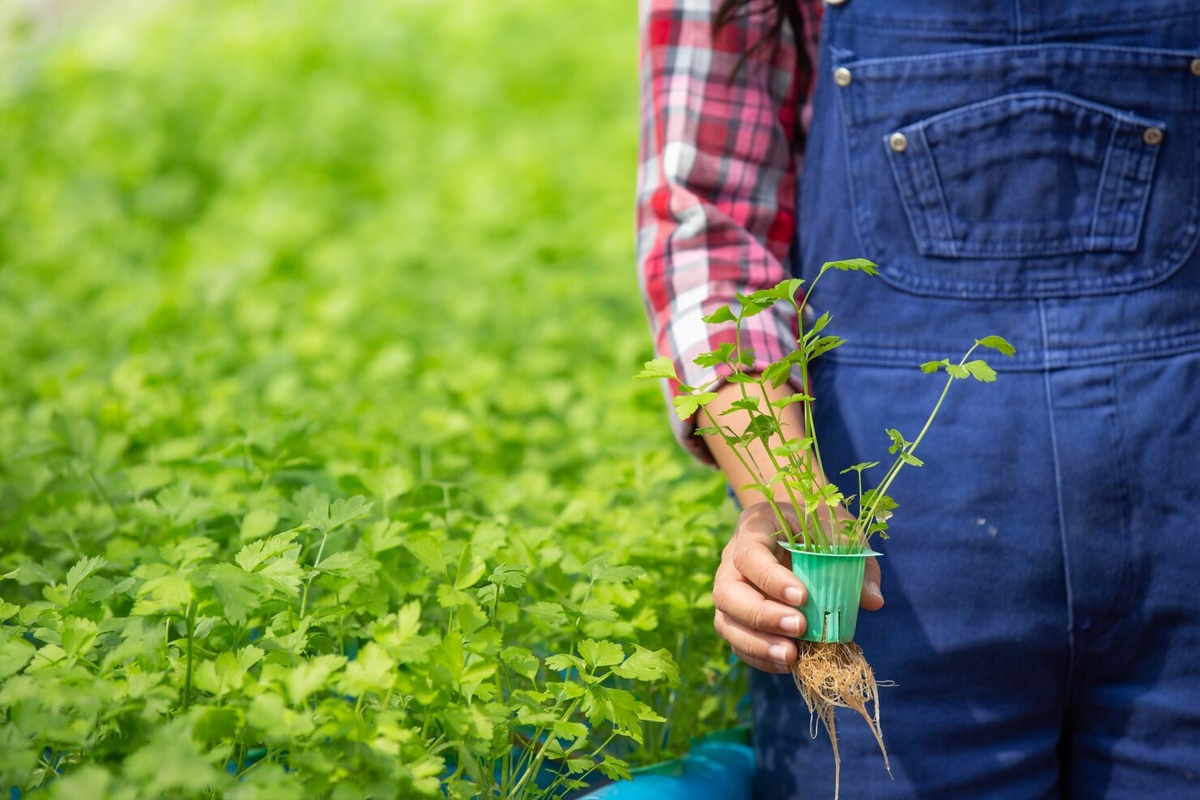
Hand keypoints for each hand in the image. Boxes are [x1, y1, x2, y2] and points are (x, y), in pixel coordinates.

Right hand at [712, 502, 883, 672]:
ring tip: (791, 656)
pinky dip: (759, 656)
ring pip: (726, 620)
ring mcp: (731, 588)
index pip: (750, 554)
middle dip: (761, 616)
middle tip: (798, 628)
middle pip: (727, 592)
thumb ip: (856, 563)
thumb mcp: (840, 532)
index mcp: (755, 527)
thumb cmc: (817, 525)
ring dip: (757, 643)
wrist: (796, 526)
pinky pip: (737, 640)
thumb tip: (873, 601)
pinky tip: (788, 664)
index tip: (802, 597)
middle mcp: (732, 559)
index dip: (771, 579)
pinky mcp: (736, 615)